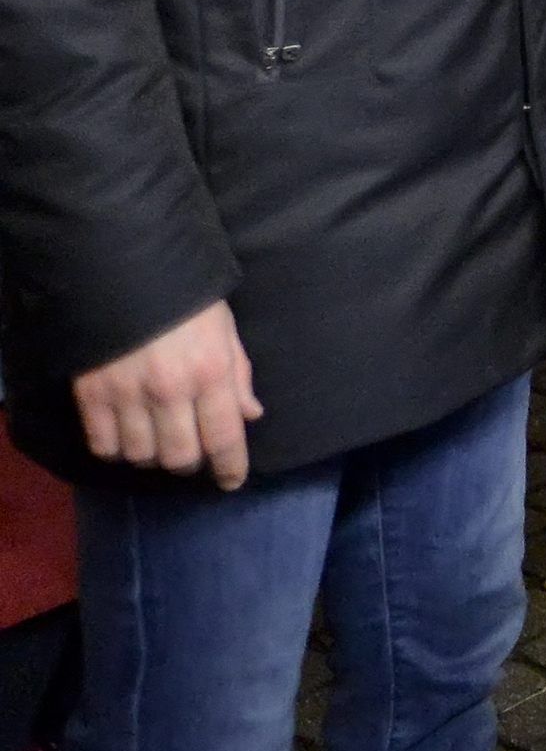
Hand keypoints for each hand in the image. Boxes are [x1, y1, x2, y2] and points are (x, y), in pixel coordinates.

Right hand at [73, 300, 262, 488]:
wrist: (124, 269)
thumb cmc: (187, 297)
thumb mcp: (225, 328)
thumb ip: (238, 374)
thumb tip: (250, 415)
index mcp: (211, 372)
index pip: (225, 437)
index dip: (231, 467)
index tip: (232, 481)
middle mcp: (170, 391)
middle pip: (180, 457)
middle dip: (190, 463)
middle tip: (192, 453)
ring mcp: (127, 395)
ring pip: (141, 456)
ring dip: (152, 456)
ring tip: (158, 441)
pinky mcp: (91, 395)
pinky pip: (103, 445)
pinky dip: (115, 449)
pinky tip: (125, 437)